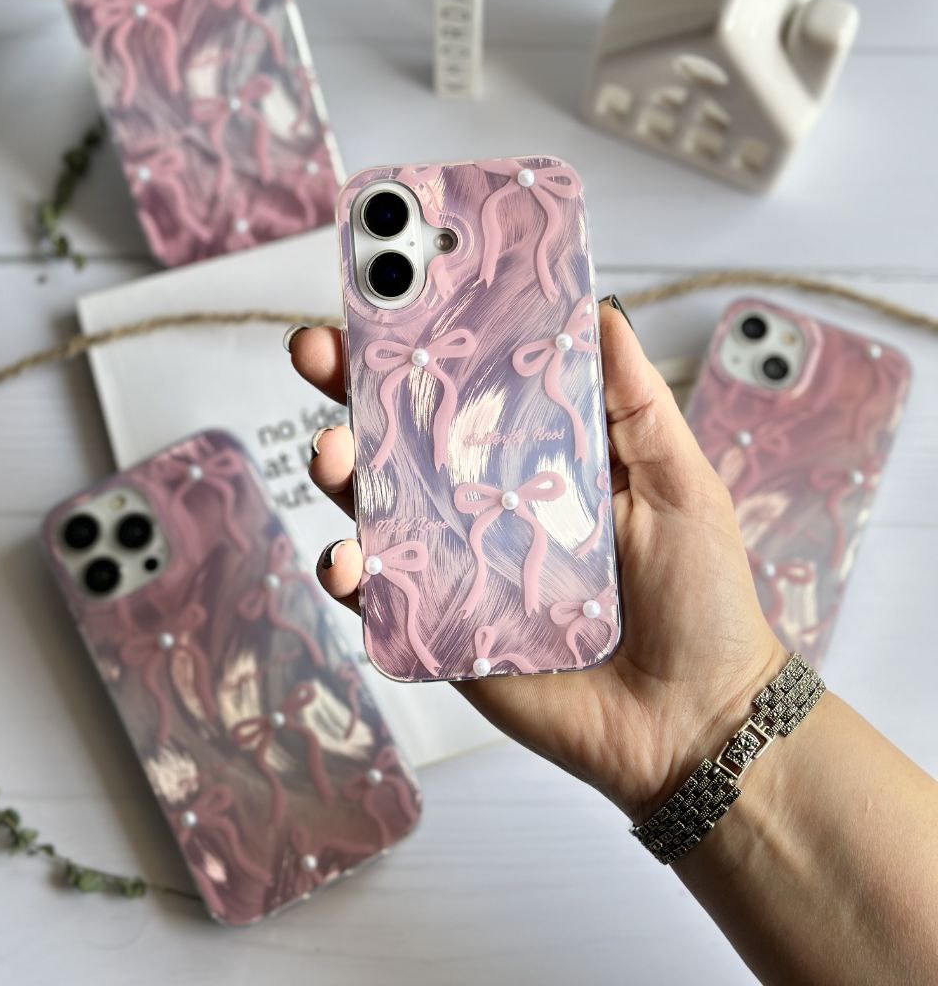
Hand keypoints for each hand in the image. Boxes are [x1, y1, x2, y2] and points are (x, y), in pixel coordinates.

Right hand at [288, 300, 784, 820]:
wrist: (698, 723)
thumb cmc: (702, 599)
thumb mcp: (681, 481)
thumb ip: (635, 401)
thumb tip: (600, 310)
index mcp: (539, 460)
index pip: (468, 389)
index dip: (425, 346)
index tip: (386, 299)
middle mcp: (486, 505)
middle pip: (404, 438)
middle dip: (351, 390)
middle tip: (319, 352)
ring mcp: (458, 567)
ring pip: (377, 510)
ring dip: (341, 475)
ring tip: (333, 453)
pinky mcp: (441, 631)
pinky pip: (380, 599)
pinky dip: (351, 576)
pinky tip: (348, 558)